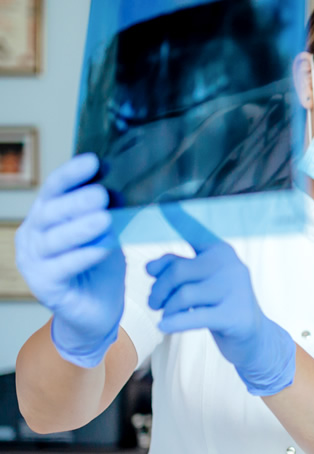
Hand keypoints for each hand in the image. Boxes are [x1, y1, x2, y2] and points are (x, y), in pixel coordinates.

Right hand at [15, 153, 125, 367]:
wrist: (98, 310)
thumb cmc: (100, 266)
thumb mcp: (107, 232)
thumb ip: (108, 211)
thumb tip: (123, 186)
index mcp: (45, 216)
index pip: (54, 188)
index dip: (71, 174)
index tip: (93, 161)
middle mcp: (32, 236)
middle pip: (50, 213)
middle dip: (76, 201)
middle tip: (101, 194)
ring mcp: (33, 262)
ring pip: (53, 240)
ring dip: (80, 228)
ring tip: (104, 219)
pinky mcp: (43, 285)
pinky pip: (62, 268)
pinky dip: (83, 256)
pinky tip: (102, 248)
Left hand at [146, 203, 294, 394]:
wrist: (255, 337)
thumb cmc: (222, 305)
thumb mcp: (202, 282)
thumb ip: (178, 268)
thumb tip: (149, 266)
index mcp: (222, 251)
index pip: (196, 231)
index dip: (181, 218)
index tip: (164, 204)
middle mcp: (231, 265)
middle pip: (178, 271)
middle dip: (158, 289)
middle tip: (153, 302)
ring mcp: (235, 289)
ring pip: (182, 296)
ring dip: (167, 309)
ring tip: (165, 316)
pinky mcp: (234, 314)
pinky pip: (193, 317)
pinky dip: (174, 322)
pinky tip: (164, 326)